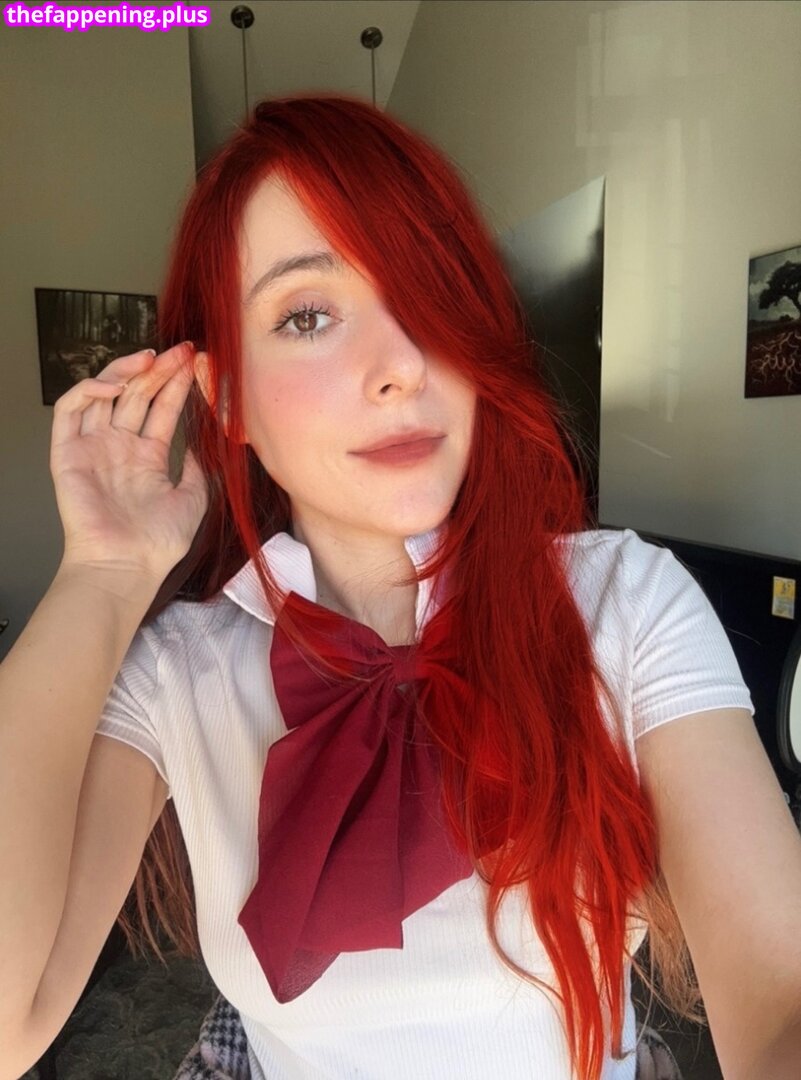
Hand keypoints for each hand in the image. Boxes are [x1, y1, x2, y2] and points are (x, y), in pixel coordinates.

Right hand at [50, 342, 208, 583]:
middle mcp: (119, 448)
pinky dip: (88, 390)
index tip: (195, 362)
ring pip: (104, 394)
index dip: (176, 384)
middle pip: (136, 395)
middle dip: (158, 370)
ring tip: (151, 358)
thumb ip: (197, 468)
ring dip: (125, 371)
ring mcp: (93, 448)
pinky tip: (115, 386)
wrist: (128, 565)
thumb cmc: (158, 542)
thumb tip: (202, 444)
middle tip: (181, 352)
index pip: (161, 409)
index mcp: (146, 458)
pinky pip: (70, 411)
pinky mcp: (68, 453)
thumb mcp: (193, 497)